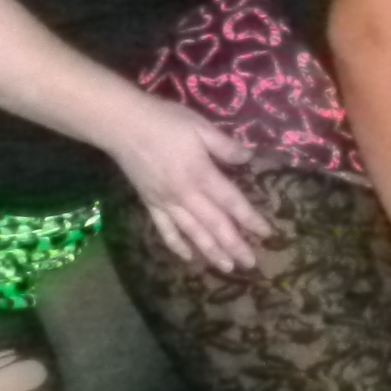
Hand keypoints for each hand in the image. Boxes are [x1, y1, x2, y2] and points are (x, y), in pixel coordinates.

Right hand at [111, 98, 271, 272]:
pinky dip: (177, 246)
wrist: (123, 126)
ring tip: (227, 268)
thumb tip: (248, 158)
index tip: (266, 233)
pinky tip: (188, 258)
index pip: (231, 202)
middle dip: (233, 245)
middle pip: (214, 225)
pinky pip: (165, 231)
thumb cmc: (166, 122)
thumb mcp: (202, 127)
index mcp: (201, 175)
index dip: (250, 219)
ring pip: (192, 233)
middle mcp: (185, 195)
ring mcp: (165, 203)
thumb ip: (226, 146)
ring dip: (210, 252)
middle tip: (250, 264)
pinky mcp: (150, 205)